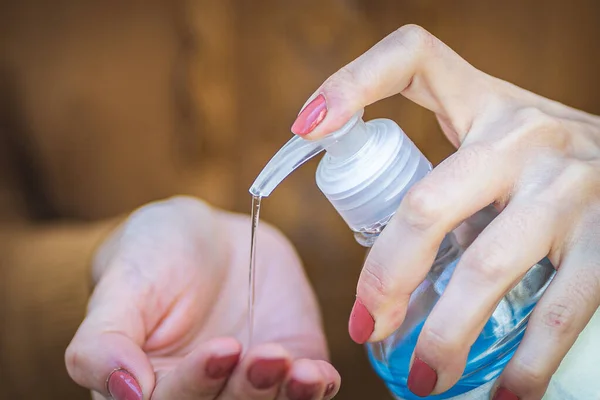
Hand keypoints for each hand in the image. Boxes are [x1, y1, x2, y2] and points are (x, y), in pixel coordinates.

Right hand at [65, 196, 339, 399]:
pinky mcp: (289, 365)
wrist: (206, 239)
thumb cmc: (151, 260)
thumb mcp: (120, 288)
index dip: (197, 385)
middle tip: (266, 356)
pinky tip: (316, 372)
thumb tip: (125, 393)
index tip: (221, 348)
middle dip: (248, 392)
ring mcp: (249, 383)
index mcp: (151, 391)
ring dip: (286, 397)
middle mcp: (203, 394)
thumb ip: (105, 342)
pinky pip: (307, 392)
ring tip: (295, 366)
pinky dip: (315, 389)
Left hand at [291, 25, 599, 398]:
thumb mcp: (492, 146)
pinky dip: (525, 364)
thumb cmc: (541, 164)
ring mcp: (568, 186)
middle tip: (366, 326)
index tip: (306, 127)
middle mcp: (523, 135)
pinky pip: (556, 311)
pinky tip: (503, 394)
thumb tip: (387, 270)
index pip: (411, 57)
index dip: (352, 81)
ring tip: (422, 376)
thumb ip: (442, 183)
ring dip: (444, 333)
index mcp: (482, 102)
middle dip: (386, 278)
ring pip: (483, 268)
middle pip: (425, 207)